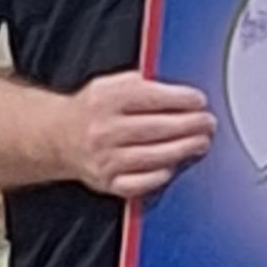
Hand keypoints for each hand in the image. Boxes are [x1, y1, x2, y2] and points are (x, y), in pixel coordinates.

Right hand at [61, 70, 215, 199]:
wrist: (57, 137)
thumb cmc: (93, 109)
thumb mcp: (111, 84)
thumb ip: (141, 83)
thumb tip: (180, 90)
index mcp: (106, 99)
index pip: (151, 97)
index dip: (181, 99)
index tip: (200, 100)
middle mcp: (104, 130)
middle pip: (158, 128)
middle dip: (190, 125)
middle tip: (208, 122)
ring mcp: (105, 159)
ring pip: (154, 156)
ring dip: (184, 149)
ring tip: (201, 142)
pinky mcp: (107, 182)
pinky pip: (141, 183)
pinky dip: (161, 174)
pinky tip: (174, 165)